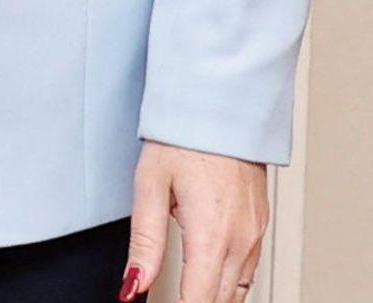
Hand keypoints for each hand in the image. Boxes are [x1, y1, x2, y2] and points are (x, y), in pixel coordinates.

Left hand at [126, 143, 267, 299]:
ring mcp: (254, 233)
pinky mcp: (259, 226)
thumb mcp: (149, 188)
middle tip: (170, 302)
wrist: (221, 110)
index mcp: (211, 234)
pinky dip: (231, 285)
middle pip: (221, 299)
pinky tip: (213, 284)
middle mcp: (240, 239)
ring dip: (215, 298)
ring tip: (188, 298)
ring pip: (240, 289)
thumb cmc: (183, 140)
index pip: (200, 298)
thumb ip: (144, 243)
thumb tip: (133, 285)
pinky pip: (249, 270)